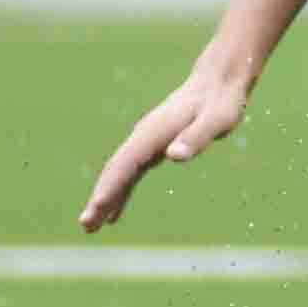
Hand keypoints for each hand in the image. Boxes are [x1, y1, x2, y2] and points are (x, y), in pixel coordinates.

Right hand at [78, 74, 248, 230]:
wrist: (219, 80)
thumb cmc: (221, 102)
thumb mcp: (216, 119)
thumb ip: (196, 136)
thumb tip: (173, 156)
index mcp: (155, 131)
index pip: (127, 162)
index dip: (111, 185)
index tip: (96, 208)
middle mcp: (144, 135)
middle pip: (116, 169)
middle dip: (100, 197)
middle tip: (85, 225)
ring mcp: (145, 141)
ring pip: (119, 173)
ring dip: (105, 199)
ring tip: (91, 227)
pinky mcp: (152, 147)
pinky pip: (130, 174)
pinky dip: (120, 193)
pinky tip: (114, 215)